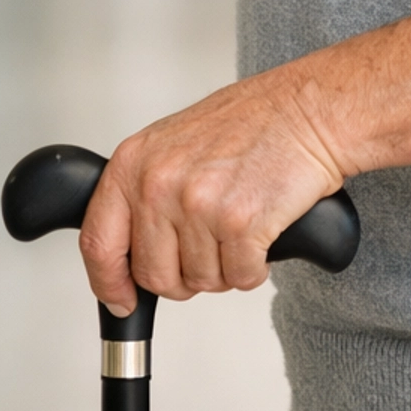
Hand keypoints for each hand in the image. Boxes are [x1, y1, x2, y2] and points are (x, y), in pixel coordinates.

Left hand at [80, 72, 345, 317]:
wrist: (310, 110)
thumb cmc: (253, 124)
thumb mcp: (174, 144)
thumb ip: (144, 191)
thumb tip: (128, 251)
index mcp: (133, 162)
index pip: (99, 243)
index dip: (109, 283)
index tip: (122, 299)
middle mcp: (159, 183)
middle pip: (153, 274)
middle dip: (183, 277)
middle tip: (208, 252)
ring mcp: (199, 204)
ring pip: (199, 280)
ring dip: (224, 268)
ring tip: (240, 227)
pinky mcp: (241, 224)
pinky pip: (239, 278)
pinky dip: (254, 269)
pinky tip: (262, 235)